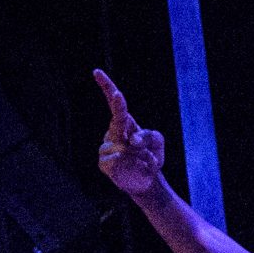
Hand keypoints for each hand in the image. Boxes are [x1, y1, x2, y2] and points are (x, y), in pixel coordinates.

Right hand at [93, 70, 165, 197]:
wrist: (146, 180)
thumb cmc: (150, 157)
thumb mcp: (157, 142)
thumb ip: (149, 136)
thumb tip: (131, 141)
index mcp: (124, 124)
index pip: (115, 103)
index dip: (106, 87)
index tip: (96, 72)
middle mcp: (112, 133)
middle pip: (116, 118)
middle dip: (119, 107)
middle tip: (119, 95)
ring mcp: (106, 148)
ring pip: (127, 145)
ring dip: (142, 154)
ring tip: (142, 161)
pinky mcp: (104, 163)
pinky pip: (122, 159)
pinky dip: (136, 164)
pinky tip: (136, 168)